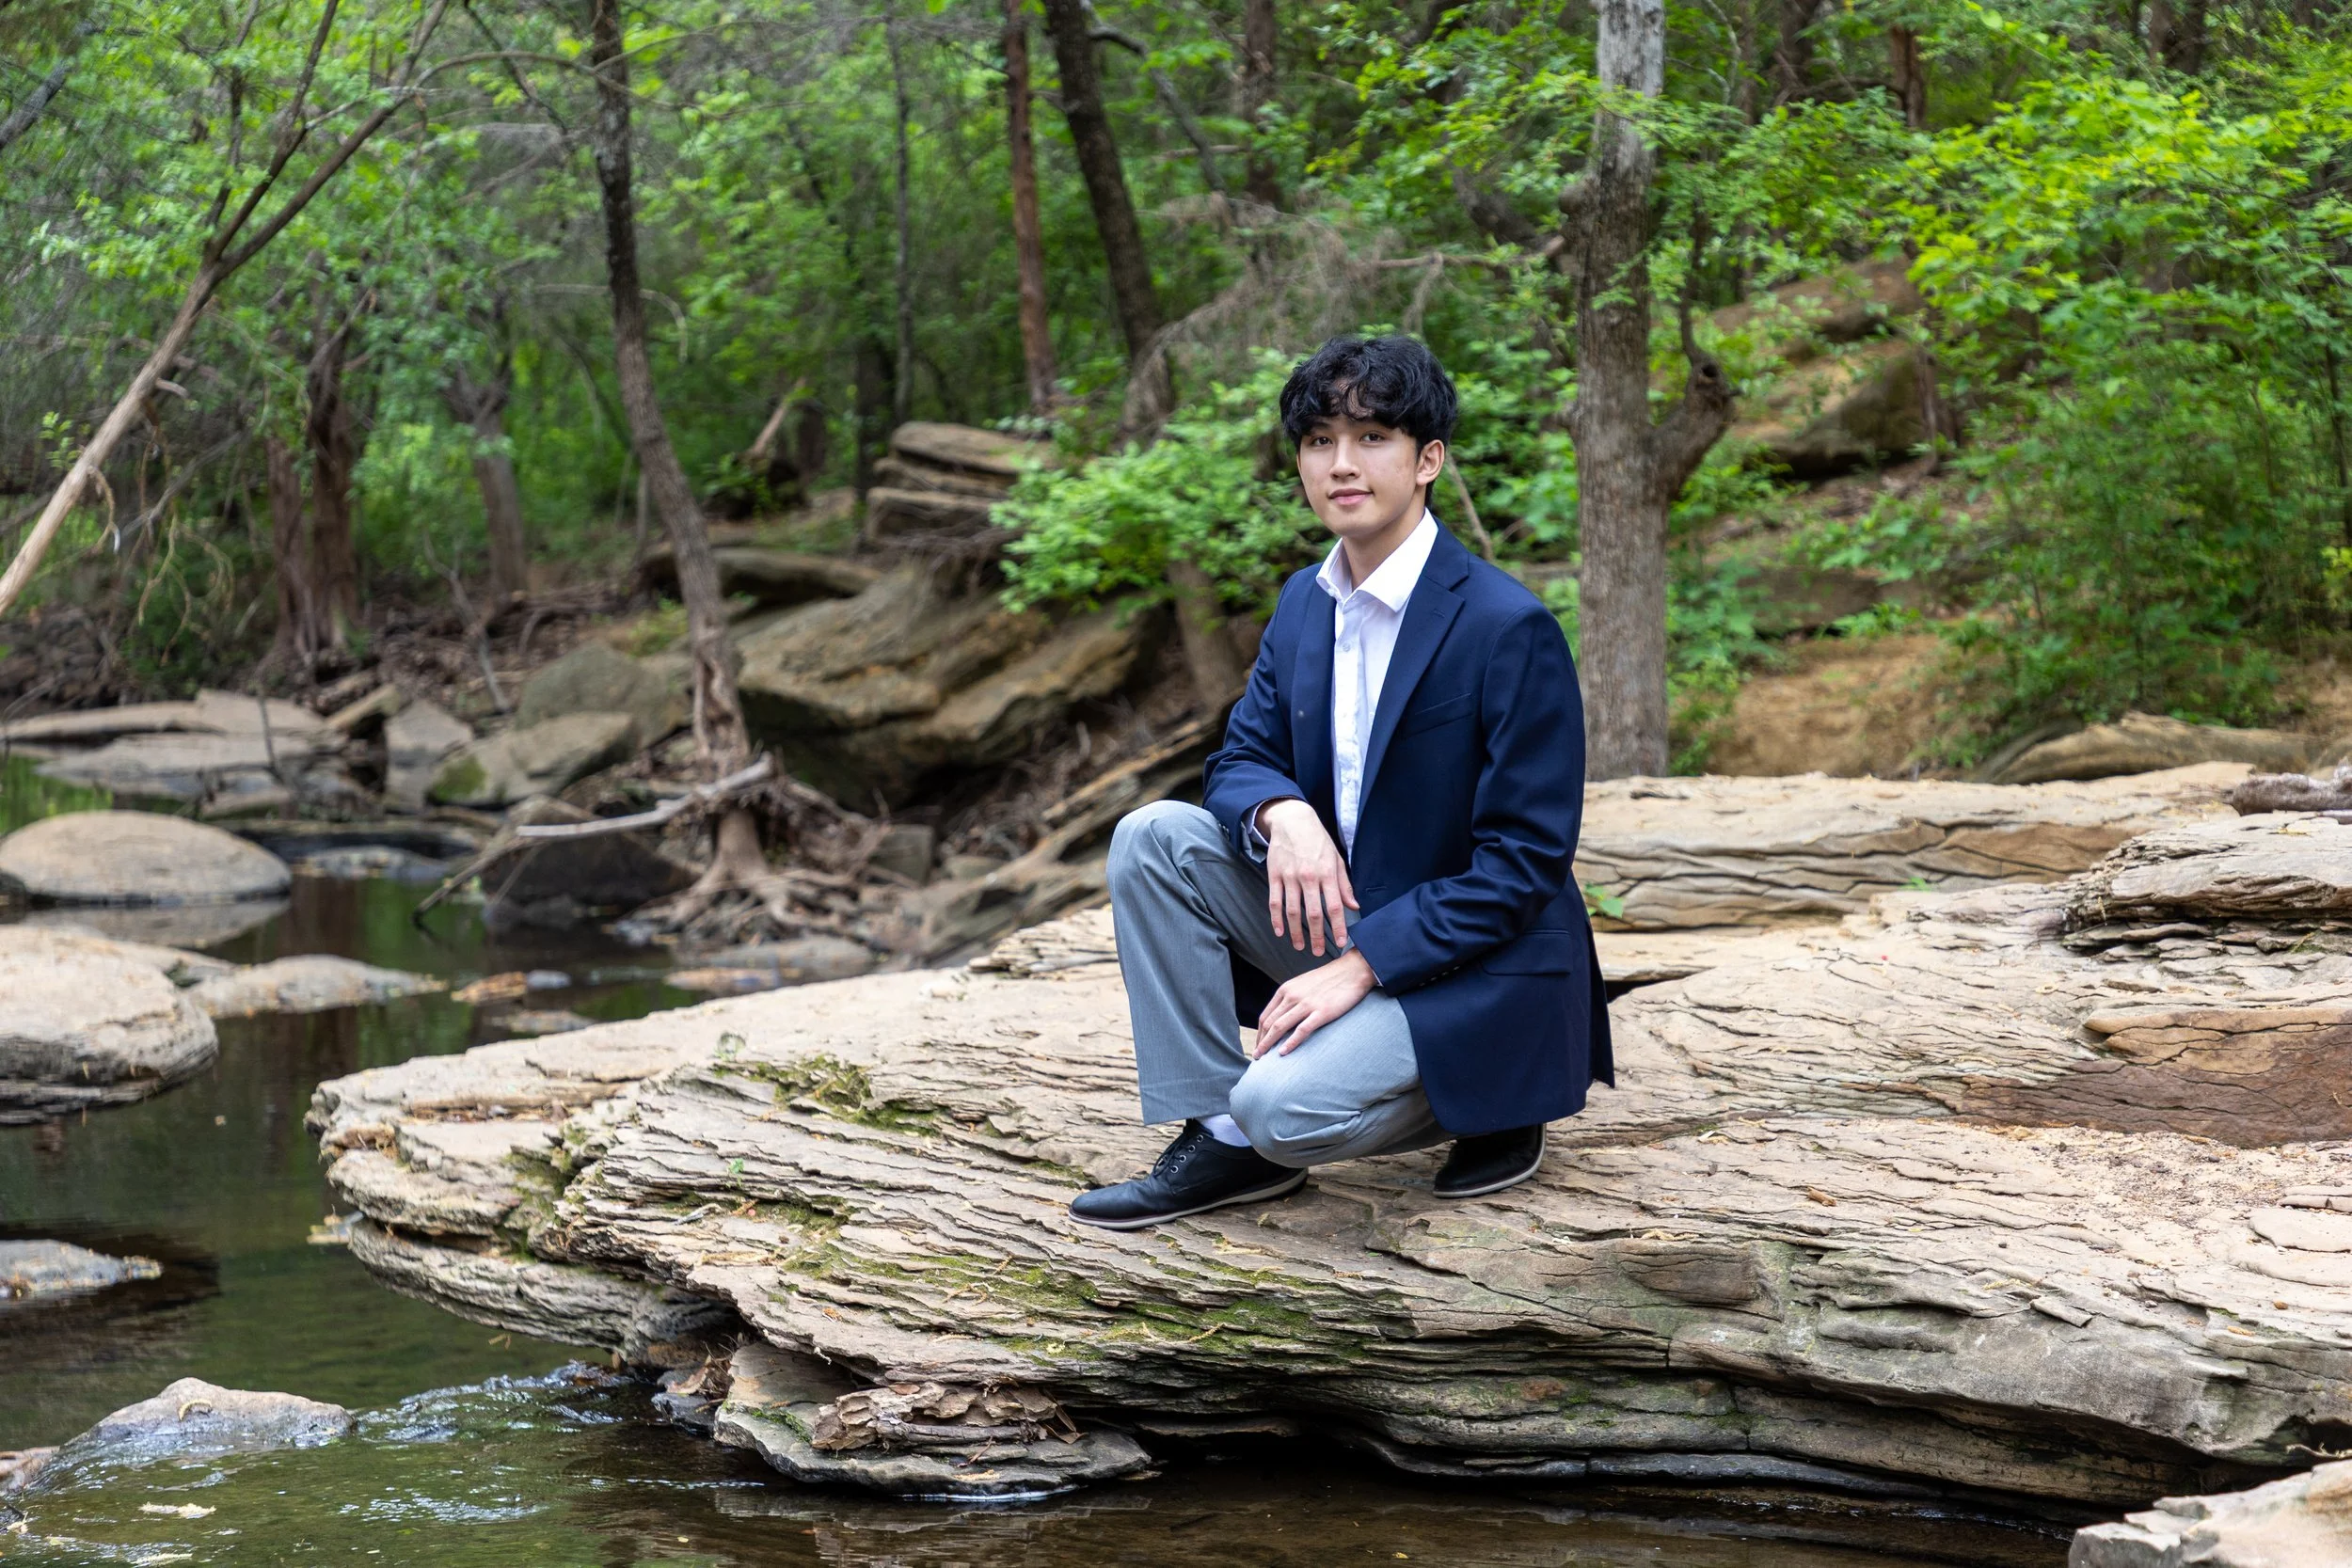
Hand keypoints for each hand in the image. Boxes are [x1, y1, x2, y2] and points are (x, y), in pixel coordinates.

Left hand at [1253, 950, 1375, 1057]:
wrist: (1352, 970)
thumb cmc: (1329, 979)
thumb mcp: (1303, 984)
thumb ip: (1291, 998)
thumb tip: (1282, 1016)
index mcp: (1286, 989)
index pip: (1266, 1016)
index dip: (1259, 1033)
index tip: (1258, 1045)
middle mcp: (1292, 996)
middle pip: (1269, 1023)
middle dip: (1261, 1042)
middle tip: (1256, 1056)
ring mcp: (1307, 1004)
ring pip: (1280, 1027)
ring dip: (1268, 1044)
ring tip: (1262, 1057)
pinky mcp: (1322, 1012)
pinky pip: (1302, 1030)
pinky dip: (1290, 1043)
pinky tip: (1283, 1053)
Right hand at [1258, 798, 1357, 955]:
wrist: (1293, 820)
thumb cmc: (1318, 841)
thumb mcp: (1336, 859)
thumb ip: (1344, 885)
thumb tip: (1354, 906)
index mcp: (1327, 873)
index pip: (1334, 906)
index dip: (1338, 927)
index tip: (1340, 942)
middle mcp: (1308, 877)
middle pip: (1313, 914)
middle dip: (1317, 936)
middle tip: (1319, 952)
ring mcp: (1290, 877)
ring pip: (1292, 911)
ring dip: (1296, 932)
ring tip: (1300, 946)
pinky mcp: (1274, 875)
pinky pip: (1275, 901)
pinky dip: (1276, 919)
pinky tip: (1280, 931)